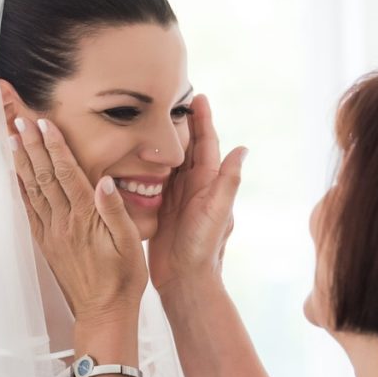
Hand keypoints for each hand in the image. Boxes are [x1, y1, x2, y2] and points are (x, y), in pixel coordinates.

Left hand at [11, 117, 146, 322]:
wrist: (104, 313)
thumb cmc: (124, 279)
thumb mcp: (131, 244)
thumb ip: (115, 211)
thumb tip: (105, 181)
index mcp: (85, 218)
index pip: (66, 173)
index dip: (54, 146)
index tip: (44, 123)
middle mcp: (63, 222)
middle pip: (44, 176)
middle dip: (32, 145)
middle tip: (20, 120)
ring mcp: (52, 233)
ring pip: (32, 190)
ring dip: (21, 162)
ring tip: (12, 139)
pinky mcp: (46, 244)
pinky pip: (28, 211)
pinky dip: (19, 189)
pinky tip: (14, 175)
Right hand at [149, 95, 247, 295]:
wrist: (186, 281)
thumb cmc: (204, 248)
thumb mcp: (217, 212)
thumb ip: (228, 182)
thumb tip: (242, 149)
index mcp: (208, 184)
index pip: (206, 143)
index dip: (203, 119)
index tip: (197, 95)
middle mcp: (194, 188)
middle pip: (187, 147)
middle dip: (182, 122)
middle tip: (171, 98)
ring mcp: (177, 198)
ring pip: (170, 161)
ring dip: (163, 140)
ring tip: (152, 118)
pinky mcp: (161, 209)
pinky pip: (154, 181)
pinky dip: (148, 165)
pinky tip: (134, 155)